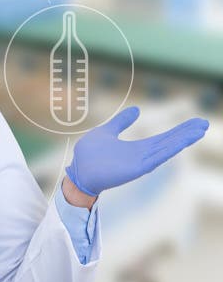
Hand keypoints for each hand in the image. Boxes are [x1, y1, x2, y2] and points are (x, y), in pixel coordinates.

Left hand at [66, 106, 208, 196]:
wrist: (78, 171)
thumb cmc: (89, 155)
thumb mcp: (107, 132)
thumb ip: (121, 122)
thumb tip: (136, 109)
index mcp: (136, 148)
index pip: (163, 138)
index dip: (179, 131)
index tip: (195, 122)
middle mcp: (141, 156)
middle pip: (169, 143)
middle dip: (186, 134)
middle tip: (204, 124)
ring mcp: (140, 163)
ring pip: (166, 149)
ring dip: (182, 140)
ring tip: (199, 130)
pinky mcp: (135, 169)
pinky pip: (155, 158)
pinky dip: (169, 150)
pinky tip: (181, 142)